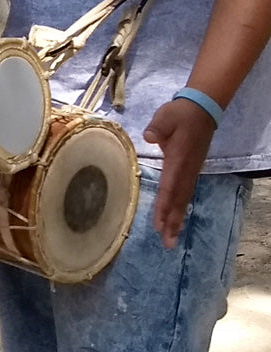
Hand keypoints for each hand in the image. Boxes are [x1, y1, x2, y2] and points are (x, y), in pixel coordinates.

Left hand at [143, 98, 217, 248]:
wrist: (202, 109)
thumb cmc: (180, 113)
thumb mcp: (166, 116)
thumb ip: (158, 127)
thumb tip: (151, 136)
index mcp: (178, 160)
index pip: (169, 187)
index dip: (163, 207)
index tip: (159, 224)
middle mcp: (186, 170)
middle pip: (178, 200)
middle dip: (172, 221)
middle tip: (167, 242)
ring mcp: (191, 171)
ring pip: (183, 198)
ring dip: (176, 218)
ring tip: (171, 237)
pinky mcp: (191, 169)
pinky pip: (184, 192)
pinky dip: (179, 207)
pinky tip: (176, 217)